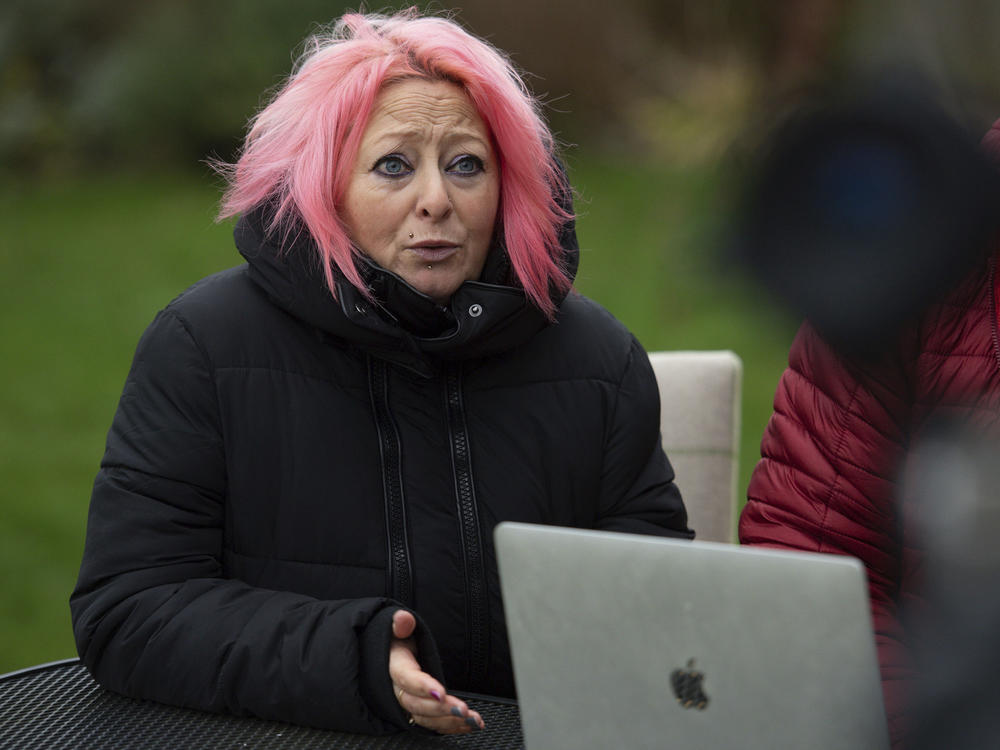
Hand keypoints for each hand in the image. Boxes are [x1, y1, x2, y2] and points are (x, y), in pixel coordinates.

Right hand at [389, 609, 484, 732]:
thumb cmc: (397, 641)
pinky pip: (432, 723)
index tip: (441, 692)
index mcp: (394, 667)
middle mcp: (398, 689)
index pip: (406, 678)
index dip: (423, 687)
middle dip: (440, 709)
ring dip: (449, 721)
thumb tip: (403, 619)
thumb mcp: (398, 629)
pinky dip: (451, 726)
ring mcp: (407, 702)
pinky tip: (469, 724)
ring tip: (471, 719)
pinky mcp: (418, 710)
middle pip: (416, 704)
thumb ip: (402, 625)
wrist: (388, 655)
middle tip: (462, 709)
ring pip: (425, 718)